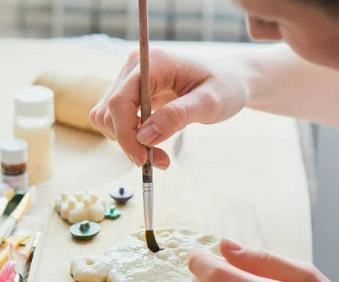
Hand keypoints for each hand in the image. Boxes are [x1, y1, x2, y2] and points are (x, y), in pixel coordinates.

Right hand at [90, 49, 248, 168]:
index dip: (126, 134)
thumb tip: (144, 137)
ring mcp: (129, 80)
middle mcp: (134, 68)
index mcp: (153, 63)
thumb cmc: (226, 86)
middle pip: (109, 112)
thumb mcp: (210, 103)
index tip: (143, 159)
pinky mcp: (131, 94)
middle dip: (128, 142)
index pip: (120, 101)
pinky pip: (116, 121)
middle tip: (159, 161)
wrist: (230, 79)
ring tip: (158, 155)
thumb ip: (177, 116)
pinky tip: (152, 145)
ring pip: (107, 119)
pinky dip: (129, 139)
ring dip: (127, 143)